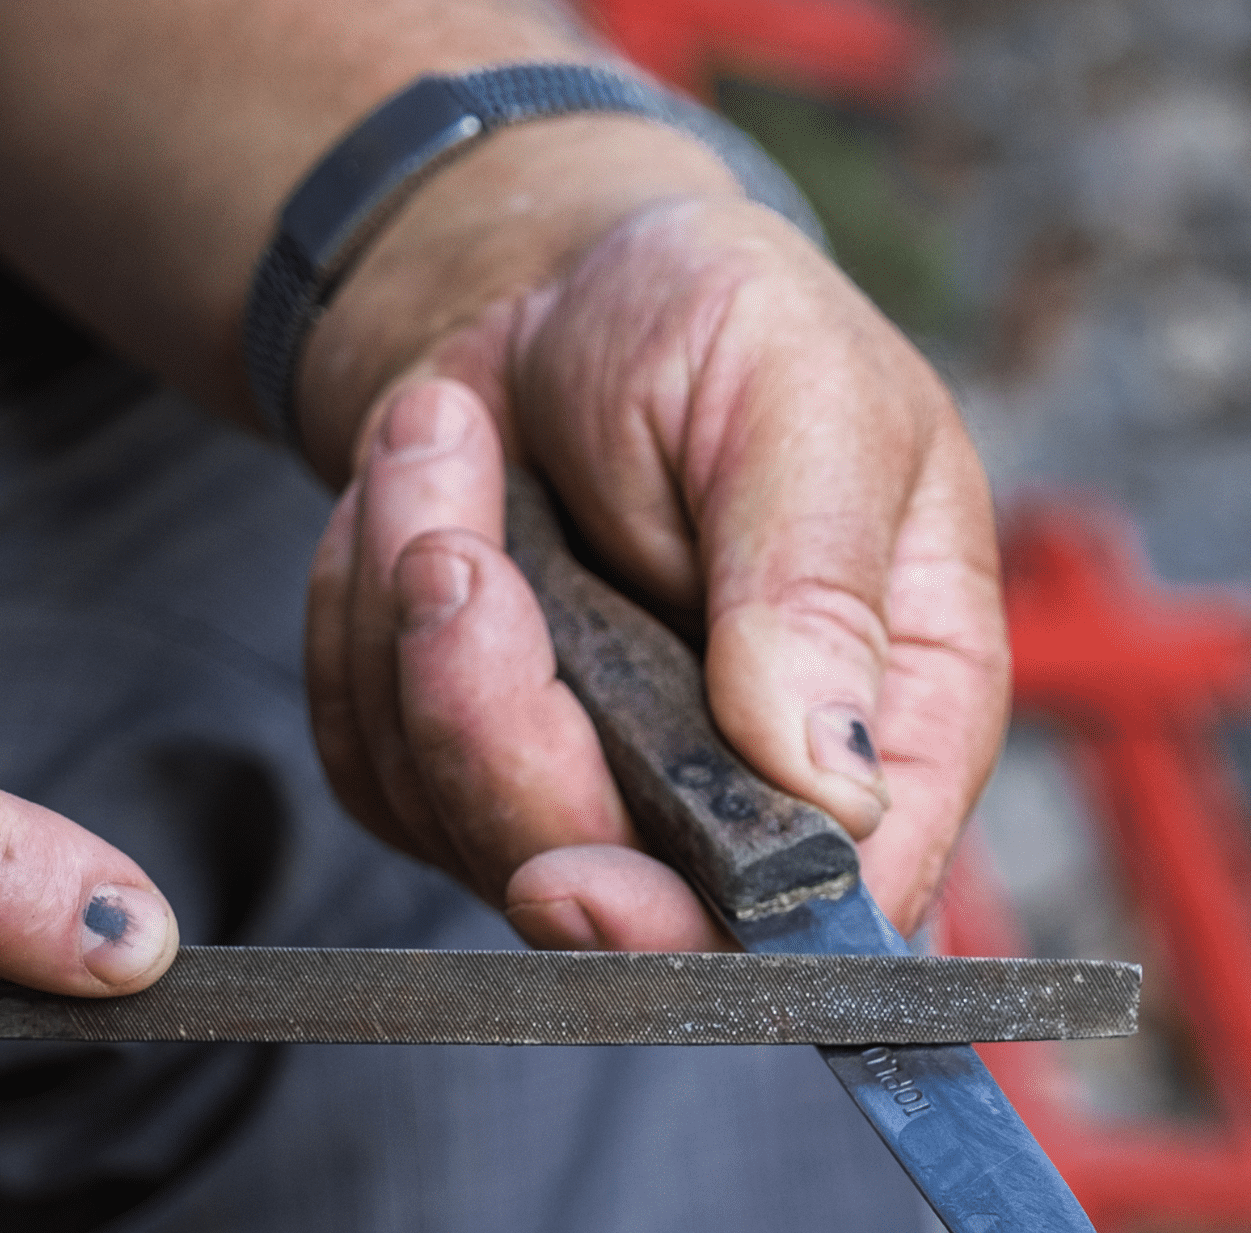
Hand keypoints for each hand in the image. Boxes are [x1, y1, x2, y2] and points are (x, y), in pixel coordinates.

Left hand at [301, 134, 1005, 948]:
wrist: (549, 279)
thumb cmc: (709, 317)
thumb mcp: (800, 393)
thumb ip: (816, 585)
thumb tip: (832, 785)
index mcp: (895, 720)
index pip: (828, 914)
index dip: (698, 935)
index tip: (573, 876)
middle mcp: (750, 790)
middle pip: (608, 899)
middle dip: (492, 729)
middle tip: (449, 549)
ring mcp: (597, 792)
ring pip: (458, 821)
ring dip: (406, 621)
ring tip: (441, 442)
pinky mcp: (465, 769)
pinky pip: (370, 762)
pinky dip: (355, 622)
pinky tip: (413, 499)